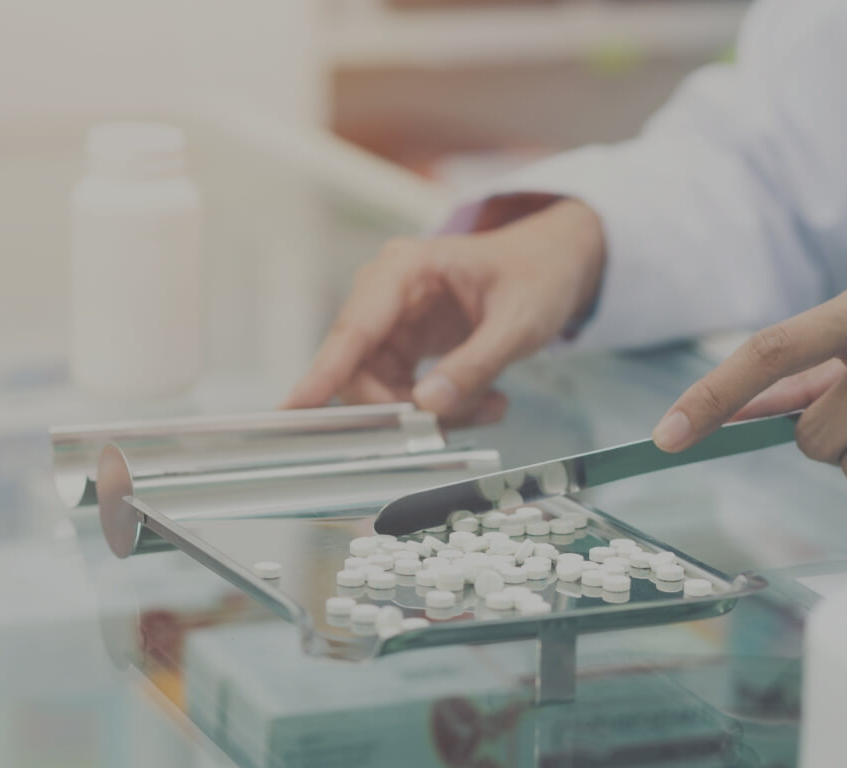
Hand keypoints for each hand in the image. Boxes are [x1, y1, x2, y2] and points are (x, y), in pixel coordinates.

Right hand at [282, 199, 604, 424]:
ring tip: (488, 409)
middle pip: (361, 370)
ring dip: (431, 414)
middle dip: (402, 409)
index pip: (353, 329)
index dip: (322, 374)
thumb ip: (475, 365)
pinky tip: (484, 403)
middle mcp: (387, 295)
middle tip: (454, 426)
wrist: (555, 263)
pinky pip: (404, 393)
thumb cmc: (536, 274)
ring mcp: (393, 322)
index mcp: (406, 269)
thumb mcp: (517, 322)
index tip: (292, 409)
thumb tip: (428, 406)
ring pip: (382, 391)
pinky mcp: (406, 346)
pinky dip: (442, 408)